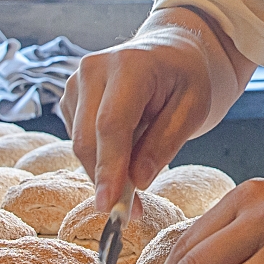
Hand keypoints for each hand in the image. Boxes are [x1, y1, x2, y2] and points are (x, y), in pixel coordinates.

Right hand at [61, 20, 215, 210]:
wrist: (169, 50)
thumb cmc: (185, 77)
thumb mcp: (193, 108)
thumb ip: (165, 143)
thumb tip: (137, 182)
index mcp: (129, 65)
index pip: (111, 124)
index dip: (109, 168)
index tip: (110, 205)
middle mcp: (93, 69)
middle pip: (88, 139)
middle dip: (106, 180)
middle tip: (130, 213)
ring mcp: (76, 82)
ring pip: (80, 145)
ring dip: (104, 173)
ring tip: (135, 186)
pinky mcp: (70, 98)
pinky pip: (79, 141)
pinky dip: (100, 159)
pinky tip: (126, 154)